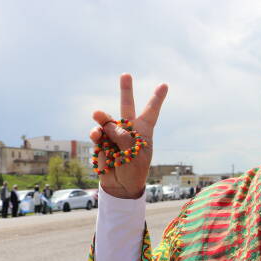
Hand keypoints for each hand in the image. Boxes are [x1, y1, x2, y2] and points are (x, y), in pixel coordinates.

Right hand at [89, 74, 167, 198]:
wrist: (121, 186)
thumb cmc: (134, 170)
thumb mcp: (135, 155)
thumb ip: (124, 138)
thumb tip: (106, 125)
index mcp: (144, 132)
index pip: (151, 112)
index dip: (157, 99)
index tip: (164, 85)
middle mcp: (129, 130)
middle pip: (127, 107)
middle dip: (126, 90)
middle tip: (126, 74)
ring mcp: (114, 135)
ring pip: (107, 120)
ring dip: (103, 117)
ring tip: (97, 114)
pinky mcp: (101, 142)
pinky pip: (97, 133)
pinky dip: (96, 133)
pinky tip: (96, 135)